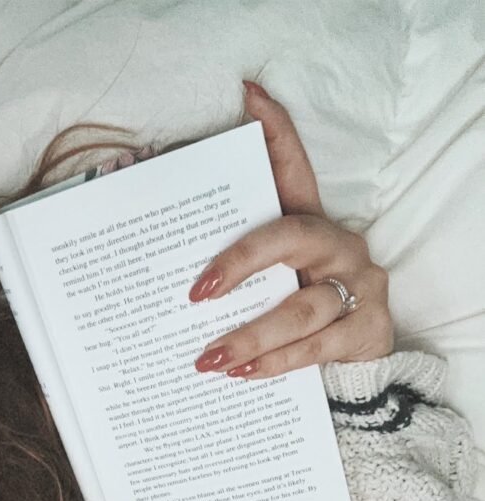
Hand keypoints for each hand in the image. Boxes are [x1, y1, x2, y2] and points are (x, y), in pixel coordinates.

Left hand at [191, 81, 393, 379]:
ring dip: (251, 335)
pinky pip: (317, 346)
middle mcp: (337, 244)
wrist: (353, 366)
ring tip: (209, 357)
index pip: (294, 170)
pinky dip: (276, 362)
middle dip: (239, 264)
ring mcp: (359, 284)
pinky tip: (242, 374)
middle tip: (195, 293)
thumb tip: (160, 274)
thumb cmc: (295, 315)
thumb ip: (236, 272)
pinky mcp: (369, 327)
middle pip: (289, 239)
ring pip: (301, 306)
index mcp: (309, 224)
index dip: (277, 134)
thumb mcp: (270, 283)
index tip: (249, 98)